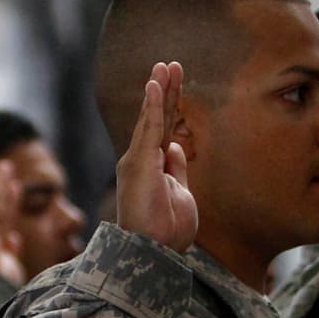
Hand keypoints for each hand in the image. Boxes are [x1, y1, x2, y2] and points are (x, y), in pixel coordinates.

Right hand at [115, 63, 196, 251]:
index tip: (174, 82)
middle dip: (165, 91)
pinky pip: (148, 129)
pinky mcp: (139, 164)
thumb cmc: (166, 231)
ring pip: (151, 119)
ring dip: (159, 90)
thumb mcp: (180, 193)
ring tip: (165, 66)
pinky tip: (155, 85)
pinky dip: (152, 106)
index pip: (162, 129)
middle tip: (171, 65)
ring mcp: (138, 161)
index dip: (169, 105)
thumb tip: (177, 146)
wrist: (154, 252)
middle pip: (156, 119)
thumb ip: (176, 168)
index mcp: (151, 167)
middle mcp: (140, 160)